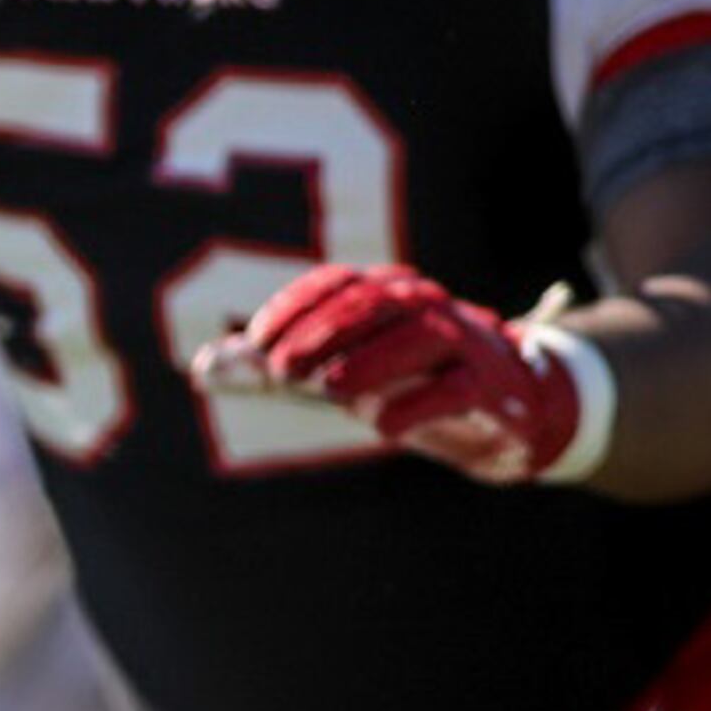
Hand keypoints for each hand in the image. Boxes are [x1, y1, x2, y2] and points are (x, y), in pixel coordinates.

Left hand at [192, 265, 605, 484]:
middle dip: (324, 332)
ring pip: (421, 334)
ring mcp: (464, 344)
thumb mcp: (340, 375)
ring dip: (371, 360)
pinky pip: (458, 388)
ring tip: (330, 390)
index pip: (339, 283)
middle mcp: (427, 308)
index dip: (295, 307)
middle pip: (376, 302)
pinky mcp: (491, 389)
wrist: (507, 415)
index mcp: (388, 294)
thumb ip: (276, 371)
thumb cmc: (409, 385)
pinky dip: (419, 405)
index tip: (256, 346)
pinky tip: (381, 427)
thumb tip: (204, 366)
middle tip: (280, 370)